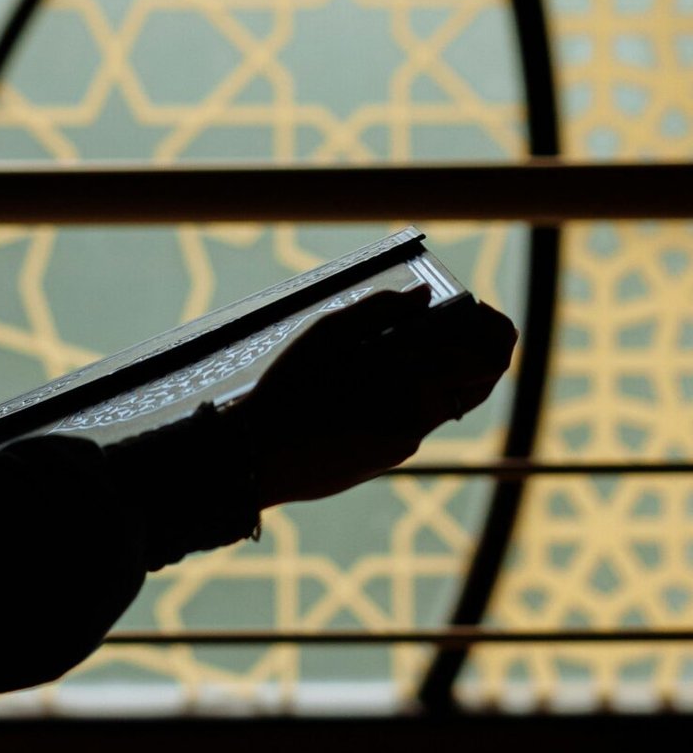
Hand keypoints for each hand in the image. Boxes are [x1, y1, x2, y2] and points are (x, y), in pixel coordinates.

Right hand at [228, 286, 516, 507]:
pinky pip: (423, 416)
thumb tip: (424, 296)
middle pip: (484, 380)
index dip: (491, 326)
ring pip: (454, 399)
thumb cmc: (289, 385)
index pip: (485, 352)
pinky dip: (421, 391)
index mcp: (408, 372)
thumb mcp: (327, 332)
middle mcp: (420, 410)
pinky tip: (383, 376)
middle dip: (486, 348)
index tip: (475, 306)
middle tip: (464, 322)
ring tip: (418, 344)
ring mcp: (410, 437)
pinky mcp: (395, 455)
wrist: (261, 456)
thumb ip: (381, 309)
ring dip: (451, 369)